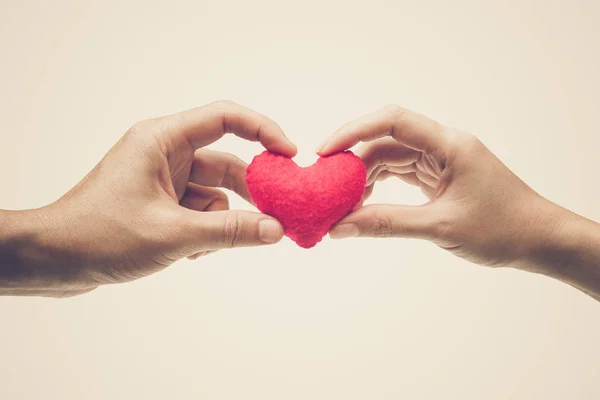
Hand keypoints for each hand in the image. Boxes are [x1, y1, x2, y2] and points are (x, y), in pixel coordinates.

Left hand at [3, 101, 295, 296]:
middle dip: (250, 190)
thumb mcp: (173, 234)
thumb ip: (230, 231)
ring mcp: (163, 178)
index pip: (224, 117)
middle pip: (226, 162)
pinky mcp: (160, 201)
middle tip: (278, 214)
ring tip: (206, 248)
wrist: (53, 260)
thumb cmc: (100, 235)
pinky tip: (189, 254)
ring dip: (221, 221)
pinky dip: (204, 231)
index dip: (263, 130)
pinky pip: (199, 210)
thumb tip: (276, 230)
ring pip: (214, 193)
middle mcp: (165, 152)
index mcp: (162, 139)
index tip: (290, 154)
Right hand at [319, 105, 564, 268]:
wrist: (540, 240)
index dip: (354, 130)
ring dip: (365, 177)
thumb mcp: (440, 227)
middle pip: (386, 140)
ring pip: (391, 158)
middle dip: (354, 161)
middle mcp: (443, 145)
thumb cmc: (502, 229)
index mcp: (449, 144)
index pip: (393, 121)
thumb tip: (341, 228)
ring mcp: (440, 160)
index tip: (325, 152)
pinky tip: (363, 203)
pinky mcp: (439, 176)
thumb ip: (387, 224)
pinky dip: (380, 187)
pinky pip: (401, 173)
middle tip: (327, 187)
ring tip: (342, 202)